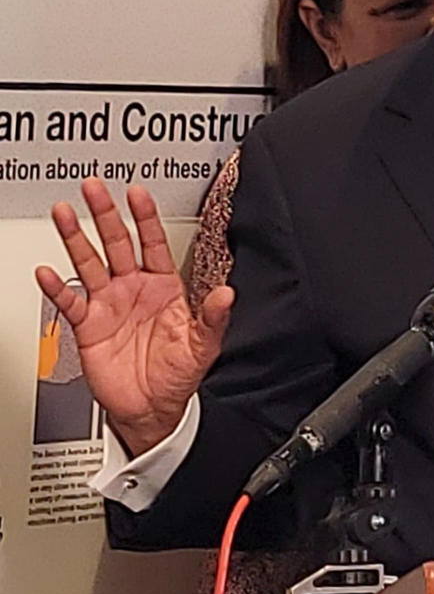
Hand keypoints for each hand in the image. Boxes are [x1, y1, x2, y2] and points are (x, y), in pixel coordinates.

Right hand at [33, 179, 230, 456]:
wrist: (152, 406)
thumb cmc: (178, 373)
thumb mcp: (204, 344)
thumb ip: (213, 317)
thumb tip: (226, 294)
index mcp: (164, 286)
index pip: (152, 243)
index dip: (145, 217)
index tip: (137, 193)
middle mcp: (134, 288)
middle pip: (116, 243)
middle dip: (105, 214)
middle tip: (93, 187)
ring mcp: (109, 303)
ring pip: (88, 263)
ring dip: (75, 238)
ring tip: (63, 213)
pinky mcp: (88, 325)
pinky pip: (70, 301)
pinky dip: (57, 287)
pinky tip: (48, 272)